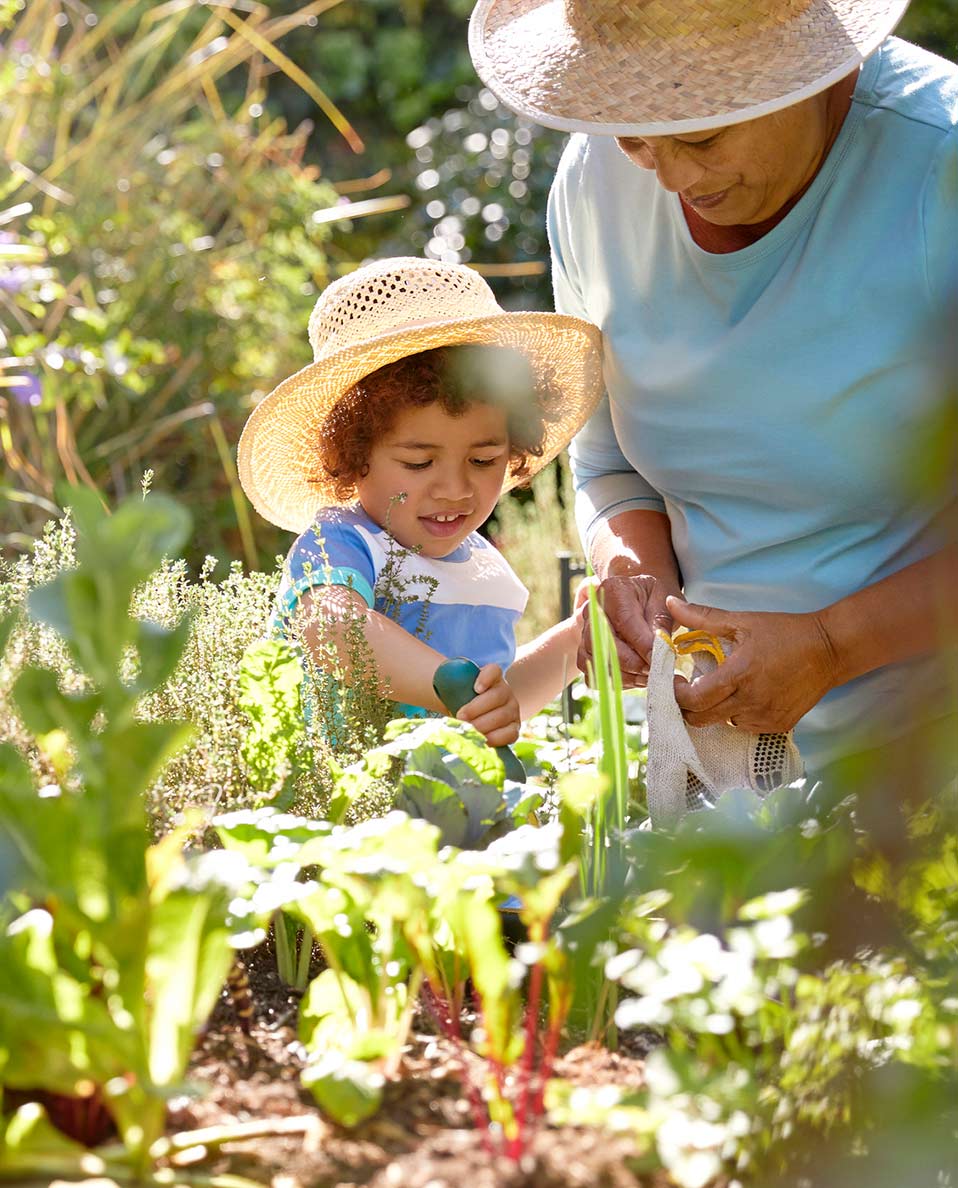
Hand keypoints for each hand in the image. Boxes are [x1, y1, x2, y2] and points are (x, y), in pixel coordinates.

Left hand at [456, 663, 520, 746]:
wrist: (471, 718)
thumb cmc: (463, 701)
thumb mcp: (457, 690)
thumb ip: (452, 687)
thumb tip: (442, 690)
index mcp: (493, 677)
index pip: (493, 671)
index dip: (486, 678)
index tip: (476, 688)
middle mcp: (506, 692)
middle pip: (497, 696)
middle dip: (476, 708)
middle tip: (460, 716)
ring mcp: (512, 710)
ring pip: (502, 716)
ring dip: (483, 724)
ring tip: (468, 729)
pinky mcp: (514, 728)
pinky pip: (511, 733)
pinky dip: (496, 738)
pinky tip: (483, 739)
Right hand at [578, 574, 681, 687]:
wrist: (634, 601)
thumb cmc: (651, 599)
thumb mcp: (663, 601)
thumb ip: (661, 624)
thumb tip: (660, 650)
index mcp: (613, 591)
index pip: (625, 622)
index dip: (642, 645)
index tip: (659, 660)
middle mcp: (592, 611)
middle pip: (607, 645)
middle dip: (634, 664)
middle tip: (656, 671)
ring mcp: (584, 632)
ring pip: (598, 662)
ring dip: (625, 676)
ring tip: (648, 675)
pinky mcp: (584, 652)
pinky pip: (593, 675)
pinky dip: (614, 681)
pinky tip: (634, 678)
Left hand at [668, 596, 839, 732]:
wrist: (829, 650)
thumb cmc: (784, 632)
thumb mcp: (742, 621)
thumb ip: (702, 617)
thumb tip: (671, 604)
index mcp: (739, 674)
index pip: (693, 700)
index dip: (676, 694)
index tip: (677, 680)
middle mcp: (750, 701)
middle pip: (701, 720)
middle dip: (689, 707)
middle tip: (691, 689)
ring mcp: (765, 717)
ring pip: (722, 724)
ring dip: (715, 710)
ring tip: (724, 687)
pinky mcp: (778, 725)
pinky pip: (745, 726)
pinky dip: (738, 714)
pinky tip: (745, 695)